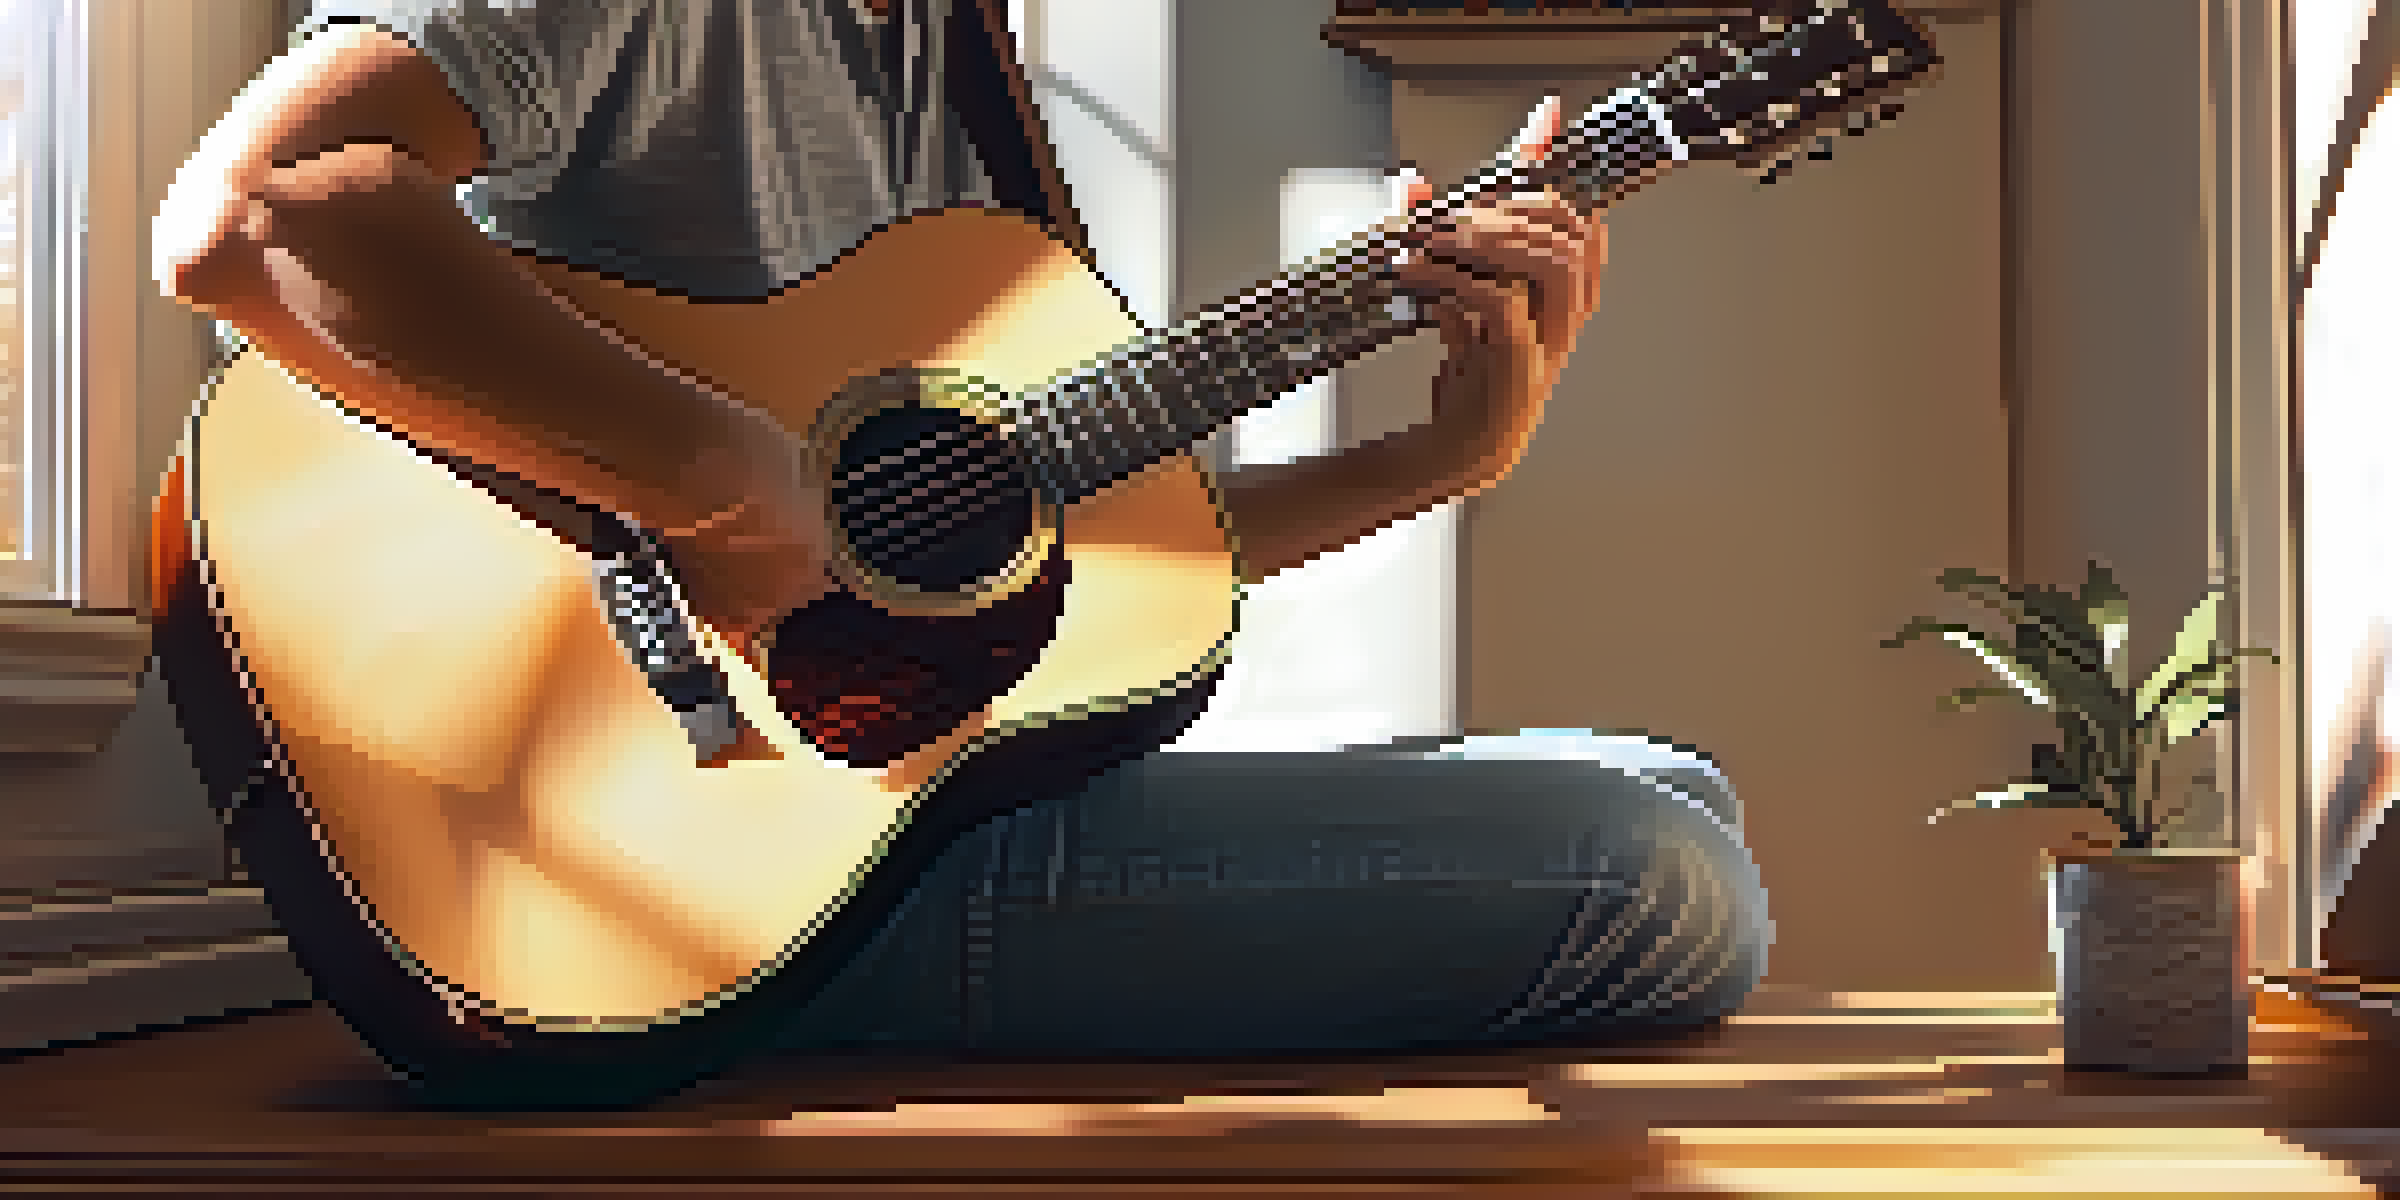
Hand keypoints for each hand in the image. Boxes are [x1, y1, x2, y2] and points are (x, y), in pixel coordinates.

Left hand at [1392, 95, 1605, 480]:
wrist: (1455, 447)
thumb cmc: (1468, 372)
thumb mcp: (1460, 297)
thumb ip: (1447, 243)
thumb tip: (1413, 180)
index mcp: (1565, 301)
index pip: (1582, 227)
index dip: (1559, 178)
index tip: (1536, 132)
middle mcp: (1566, 319)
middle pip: (1573, 237)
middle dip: (1515, 209)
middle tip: (1455, 212)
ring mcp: (1549, 343)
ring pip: (1553, 263)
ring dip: (1493, 237)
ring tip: (1436, 237)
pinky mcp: (1517, 365)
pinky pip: (1500, 303)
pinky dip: (1454, 279)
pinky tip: (1416, 274)